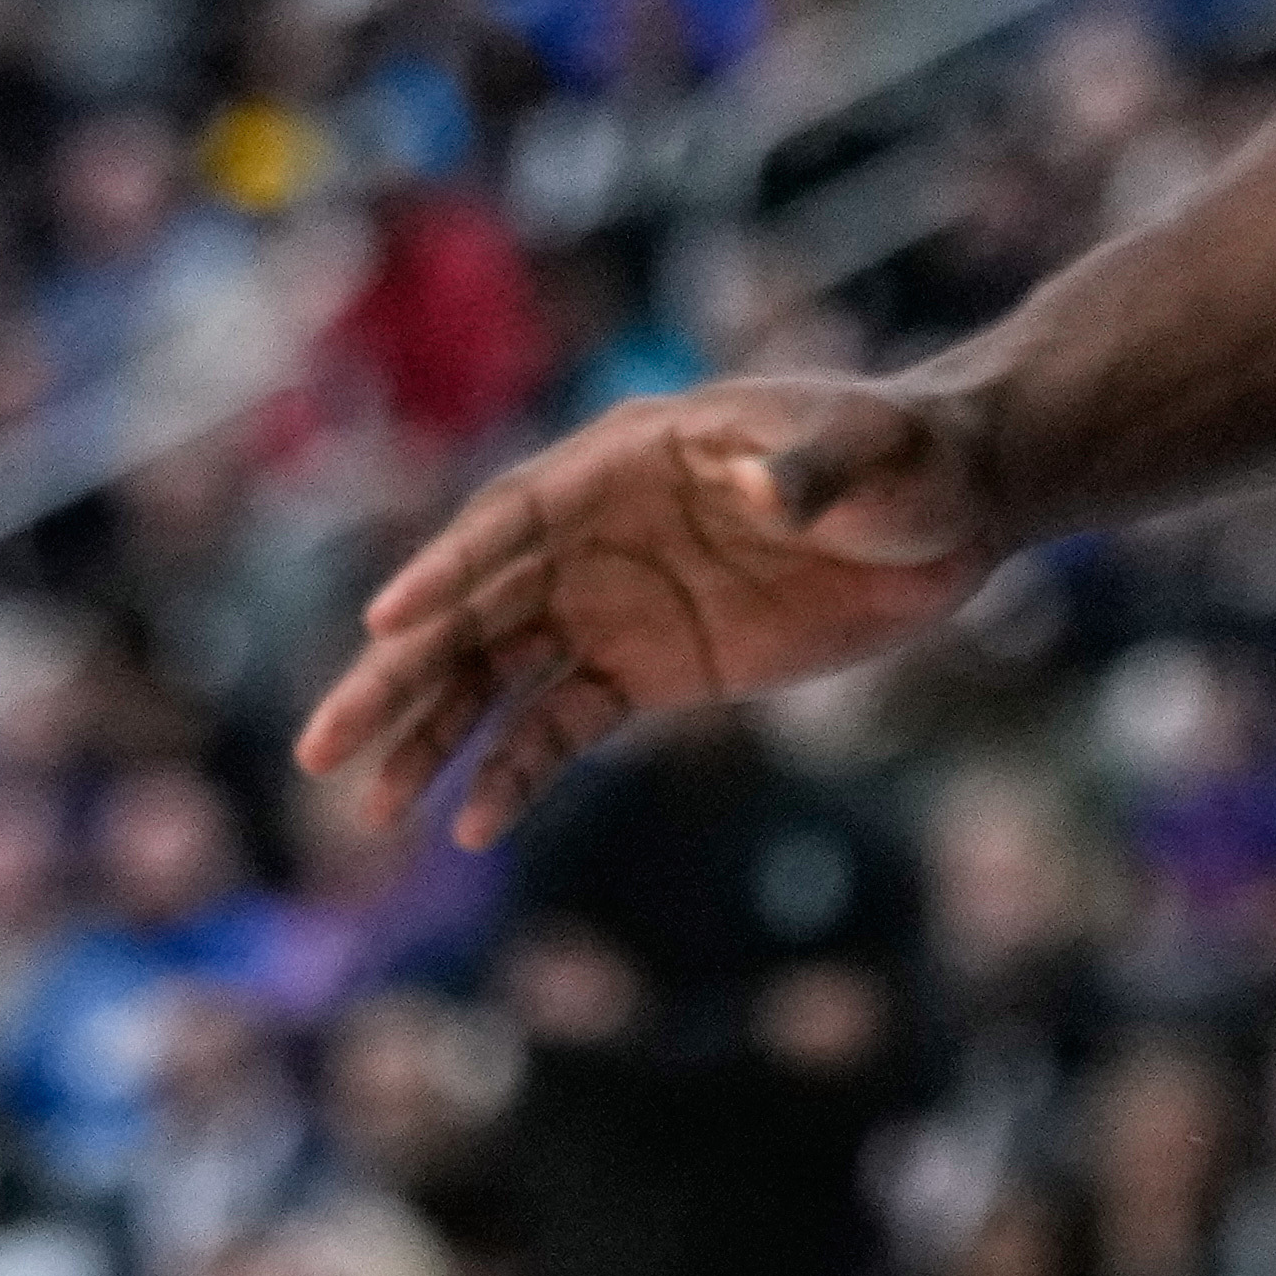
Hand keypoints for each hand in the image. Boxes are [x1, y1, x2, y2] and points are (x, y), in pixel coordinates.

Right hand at [297, 370, 990, 842]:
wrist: (950, 506)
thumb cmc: (904, 456)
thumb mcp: (870, 452)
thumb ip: (808, 470)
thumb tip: (759, 488)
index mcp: (623, 464)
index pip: (514, 522)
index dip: (452, 571)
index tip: (390, 621)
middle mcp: (596, 535)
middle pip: (475, 610)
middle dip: (399, 677)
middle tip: (326, 746)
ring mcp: (616, 604)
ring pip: (499, 675)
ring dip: (434, 735)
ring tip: (375, 806)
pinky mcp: (652, 670)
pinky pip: (563, 724)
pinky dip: (516, 770)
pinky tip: (472, 822)